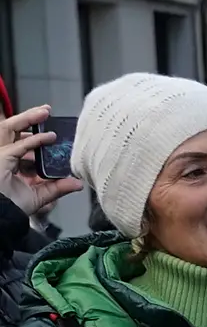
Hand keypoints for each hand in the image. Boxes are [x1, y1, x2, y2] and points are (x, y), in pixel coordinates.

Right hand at [0, 106, 81, 221]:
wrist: (4, 215)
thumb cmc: (14, 207)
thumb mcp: (41, 196)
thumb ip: (58, 188)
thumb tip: (78, 183)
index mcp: (13, 163)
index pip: (22, 142)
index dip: (35, 133)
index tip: (53, 130)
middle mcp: (6, 156)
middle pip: (14, 130)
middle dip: (29, 119)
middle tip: (47, 111)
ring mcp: (1, 155)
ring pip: (11, 130)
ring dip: (28, 119)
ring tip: (45, 112)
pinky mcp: (2, 158)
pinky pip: (19, 146)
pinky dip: (35, 140)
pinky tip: (49, 137)